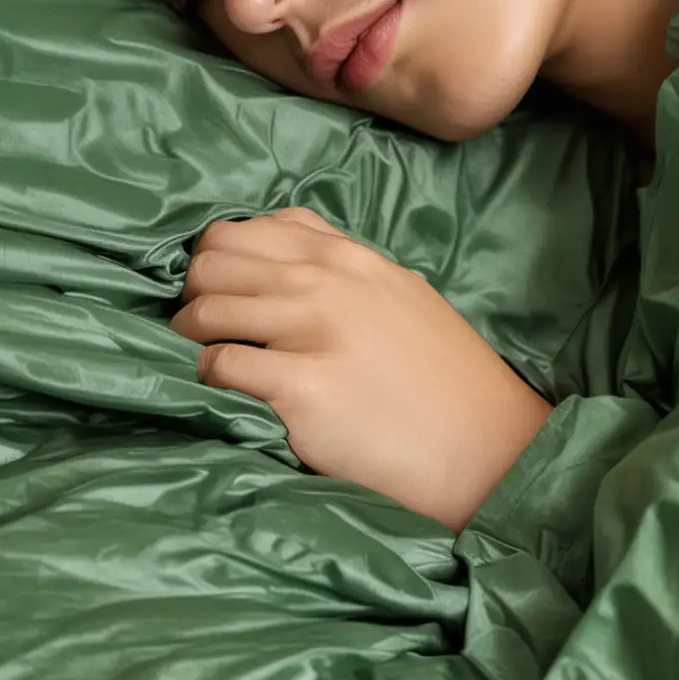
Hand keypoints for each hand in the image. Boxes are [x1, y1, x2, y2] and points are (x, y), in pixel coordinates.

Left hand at [172, 207, 550, 529]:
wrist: (487, 450)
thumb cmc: (444, 382)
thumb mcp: (399, 296)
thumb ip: (342, 272)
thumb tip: (277, 260)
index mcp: (348, 257)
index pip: (246, 230)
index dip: (217, 261)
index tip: (220, 293)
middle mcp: (327, 281)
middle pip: (212, 262)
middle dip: (193, 295)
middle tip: (201, 331)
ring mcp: (314, 330)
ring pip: (205, 310)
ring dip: (191, 339)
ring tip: (203, 363)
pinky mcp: (302, 386)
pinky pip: (219, 366)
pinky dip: (208, 381)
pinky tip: (228, 397)